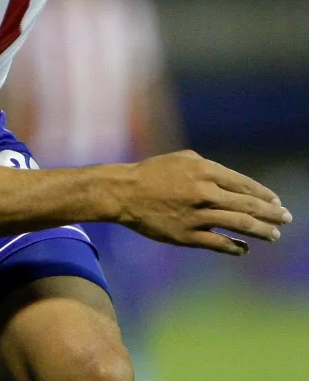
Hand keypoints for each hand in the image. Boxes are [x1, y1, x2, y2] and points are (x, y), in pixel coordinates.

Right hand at [116, 150, 291, 254]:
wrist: (122, 192)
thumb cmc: (151, 173)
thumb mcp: (181, 160)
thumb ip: (208, 168)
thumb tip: (232, 182)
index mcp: (204, 171)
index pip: (244, 184)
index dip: (264, 194)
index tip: (276, 202)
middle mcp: (204, 192)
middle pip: (247, 205)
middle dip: (271, 213)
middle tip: (286, 218)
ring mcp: (196, 215)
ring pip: (238, 224)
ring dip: (260, 231)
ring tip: (274, 235)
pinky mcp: (186, 235)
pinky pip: (218, 243)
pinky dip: (235, 247)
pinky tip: (244, 249)